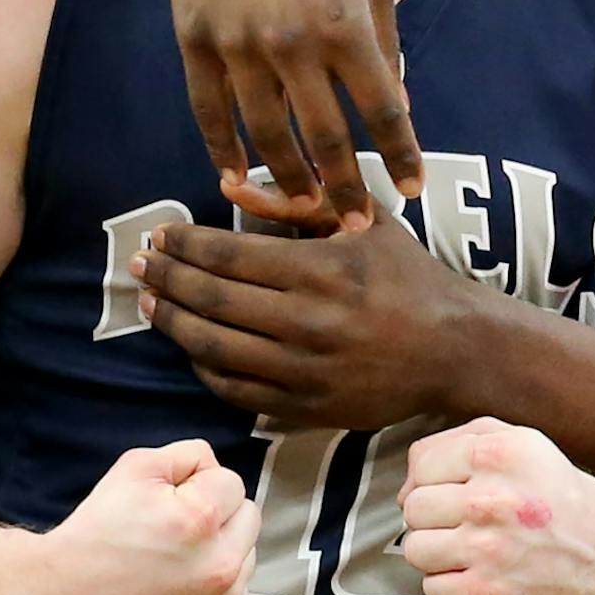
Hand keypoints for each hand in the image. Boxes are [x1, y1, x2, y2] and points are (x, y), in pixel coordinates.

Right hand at [18, 439, 258, 594]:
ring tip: (172, 565)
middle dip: (216, 518)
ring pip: (246, 558)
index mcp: (200, 520)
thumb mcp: (135, 467)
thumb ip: (189, 455)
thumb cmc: (97, 531)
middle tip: (171, 534)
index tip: (165, 505)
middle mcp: (219, 568)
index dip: (196, 486)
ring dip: (219, 556)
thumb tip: (217, 468)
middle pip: (248, 518)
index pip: (231, 481)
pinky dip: (216, 594)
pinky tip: (179, 594)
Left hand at [133, 207, 483, 426]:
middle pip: (213, 301)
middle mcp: (309, 322)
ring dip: (174, 323)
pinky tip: (190, 346)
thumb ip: (295, 201)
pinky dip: (204, 367)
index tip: (160, 234)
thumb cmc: (407, 274)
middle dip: (168, 279)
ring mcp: (305, 371)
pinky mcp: (307, 409)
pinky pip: (236, 390)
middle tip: (141, 264)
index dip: (184, 244)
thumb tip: (228, 185)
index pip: (228, 254)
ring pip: (215, 349)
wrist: (454, 349)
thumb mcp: (362, 221)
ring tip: (152, 303)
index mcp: (322, 269)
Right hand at [167, 0, 423, 229]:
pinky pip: (210, 113)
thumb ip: (387, 39)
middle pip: (324, 139)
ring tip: (302, 210)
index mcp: (345, 21)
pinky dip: (223, 152)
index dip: (399, 156)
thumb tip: (400, 102)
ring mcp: (238, 43)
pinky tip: (237, 179)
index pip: (382, 110)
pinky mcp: (195, 40)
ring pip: (265, 136)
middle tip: (355, 225)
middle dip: (344, 190)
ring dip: (287, 182)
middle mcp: (293, 40)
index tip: (409, 190)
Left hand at [397, 418, 594, 594]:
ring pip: (416, 550)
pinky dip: (450, 585)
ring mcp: (488, 550)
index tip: (459, 490)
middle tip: (466, 523)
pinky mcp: (488, 594)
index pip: (421, 465)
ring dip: (437, 552)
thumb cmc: (549, 490)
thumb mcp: (514, 440)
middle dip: (434, 517)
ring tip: (469, 549)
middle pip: (414, 509)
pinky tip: (478, 573)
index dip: (434, 480)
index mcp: (496, 454)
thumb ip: (453, 442)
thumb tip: (404, 488)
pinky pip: (432, 588)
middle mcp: (491, 500)